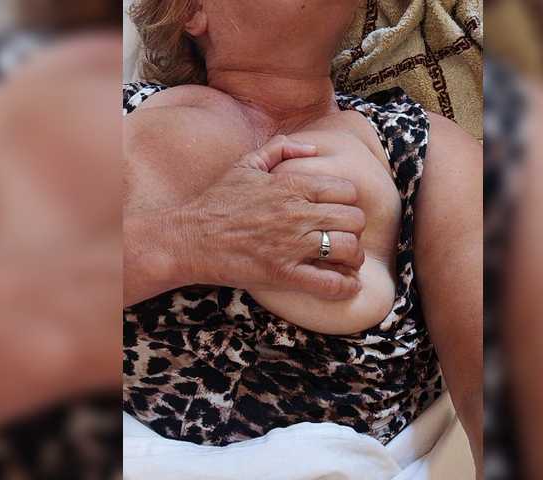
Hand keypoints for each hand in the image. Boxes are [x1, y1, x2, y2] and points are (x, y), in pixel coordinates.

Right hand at [172, 135, 366, 299]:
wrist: (188, 238)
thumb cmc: (216, 202)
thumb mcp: (245, 164)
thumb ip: (280, 149)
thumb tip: (312, 147)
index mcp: (291, 185)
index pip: (347, 191)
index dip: (349, 203)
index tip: (339, 212)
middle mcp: (296, 213)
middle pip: (354, 219)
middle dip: (354, 230)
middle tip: (343, 237)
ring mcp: (291, 245)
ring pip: (348, 249)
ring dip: (352, 257)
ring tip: (344, 261)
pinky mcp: (283, 274)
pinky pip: (329, 283)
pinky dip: (344, 287)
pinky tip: (345, 285)